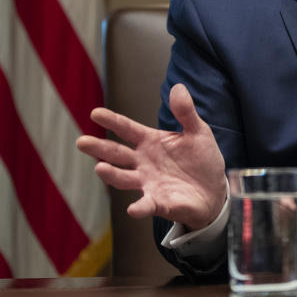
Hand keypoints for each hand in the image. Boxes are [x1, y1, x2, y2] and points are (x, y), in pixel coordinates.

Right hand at [76, 83, 226, 229]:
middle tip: (82, 141)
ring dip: (112, 174)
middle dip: (99, 148)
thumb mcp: (198, 131)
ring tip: (100, 168)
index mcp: (151, 142)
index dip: (112, 120)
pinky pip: (146, 205)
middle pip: (117, 154)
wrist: (215, 190)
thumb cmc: (202, 159)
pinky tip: (133, 209)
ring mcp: (148, 183)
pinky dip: (139, 207)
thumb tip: (178, 87)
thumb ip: (186, 112)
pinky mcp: (159, 203)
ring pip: (124, 178)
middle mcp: (143, 162)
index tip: (95, 113)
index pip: (127, 129)